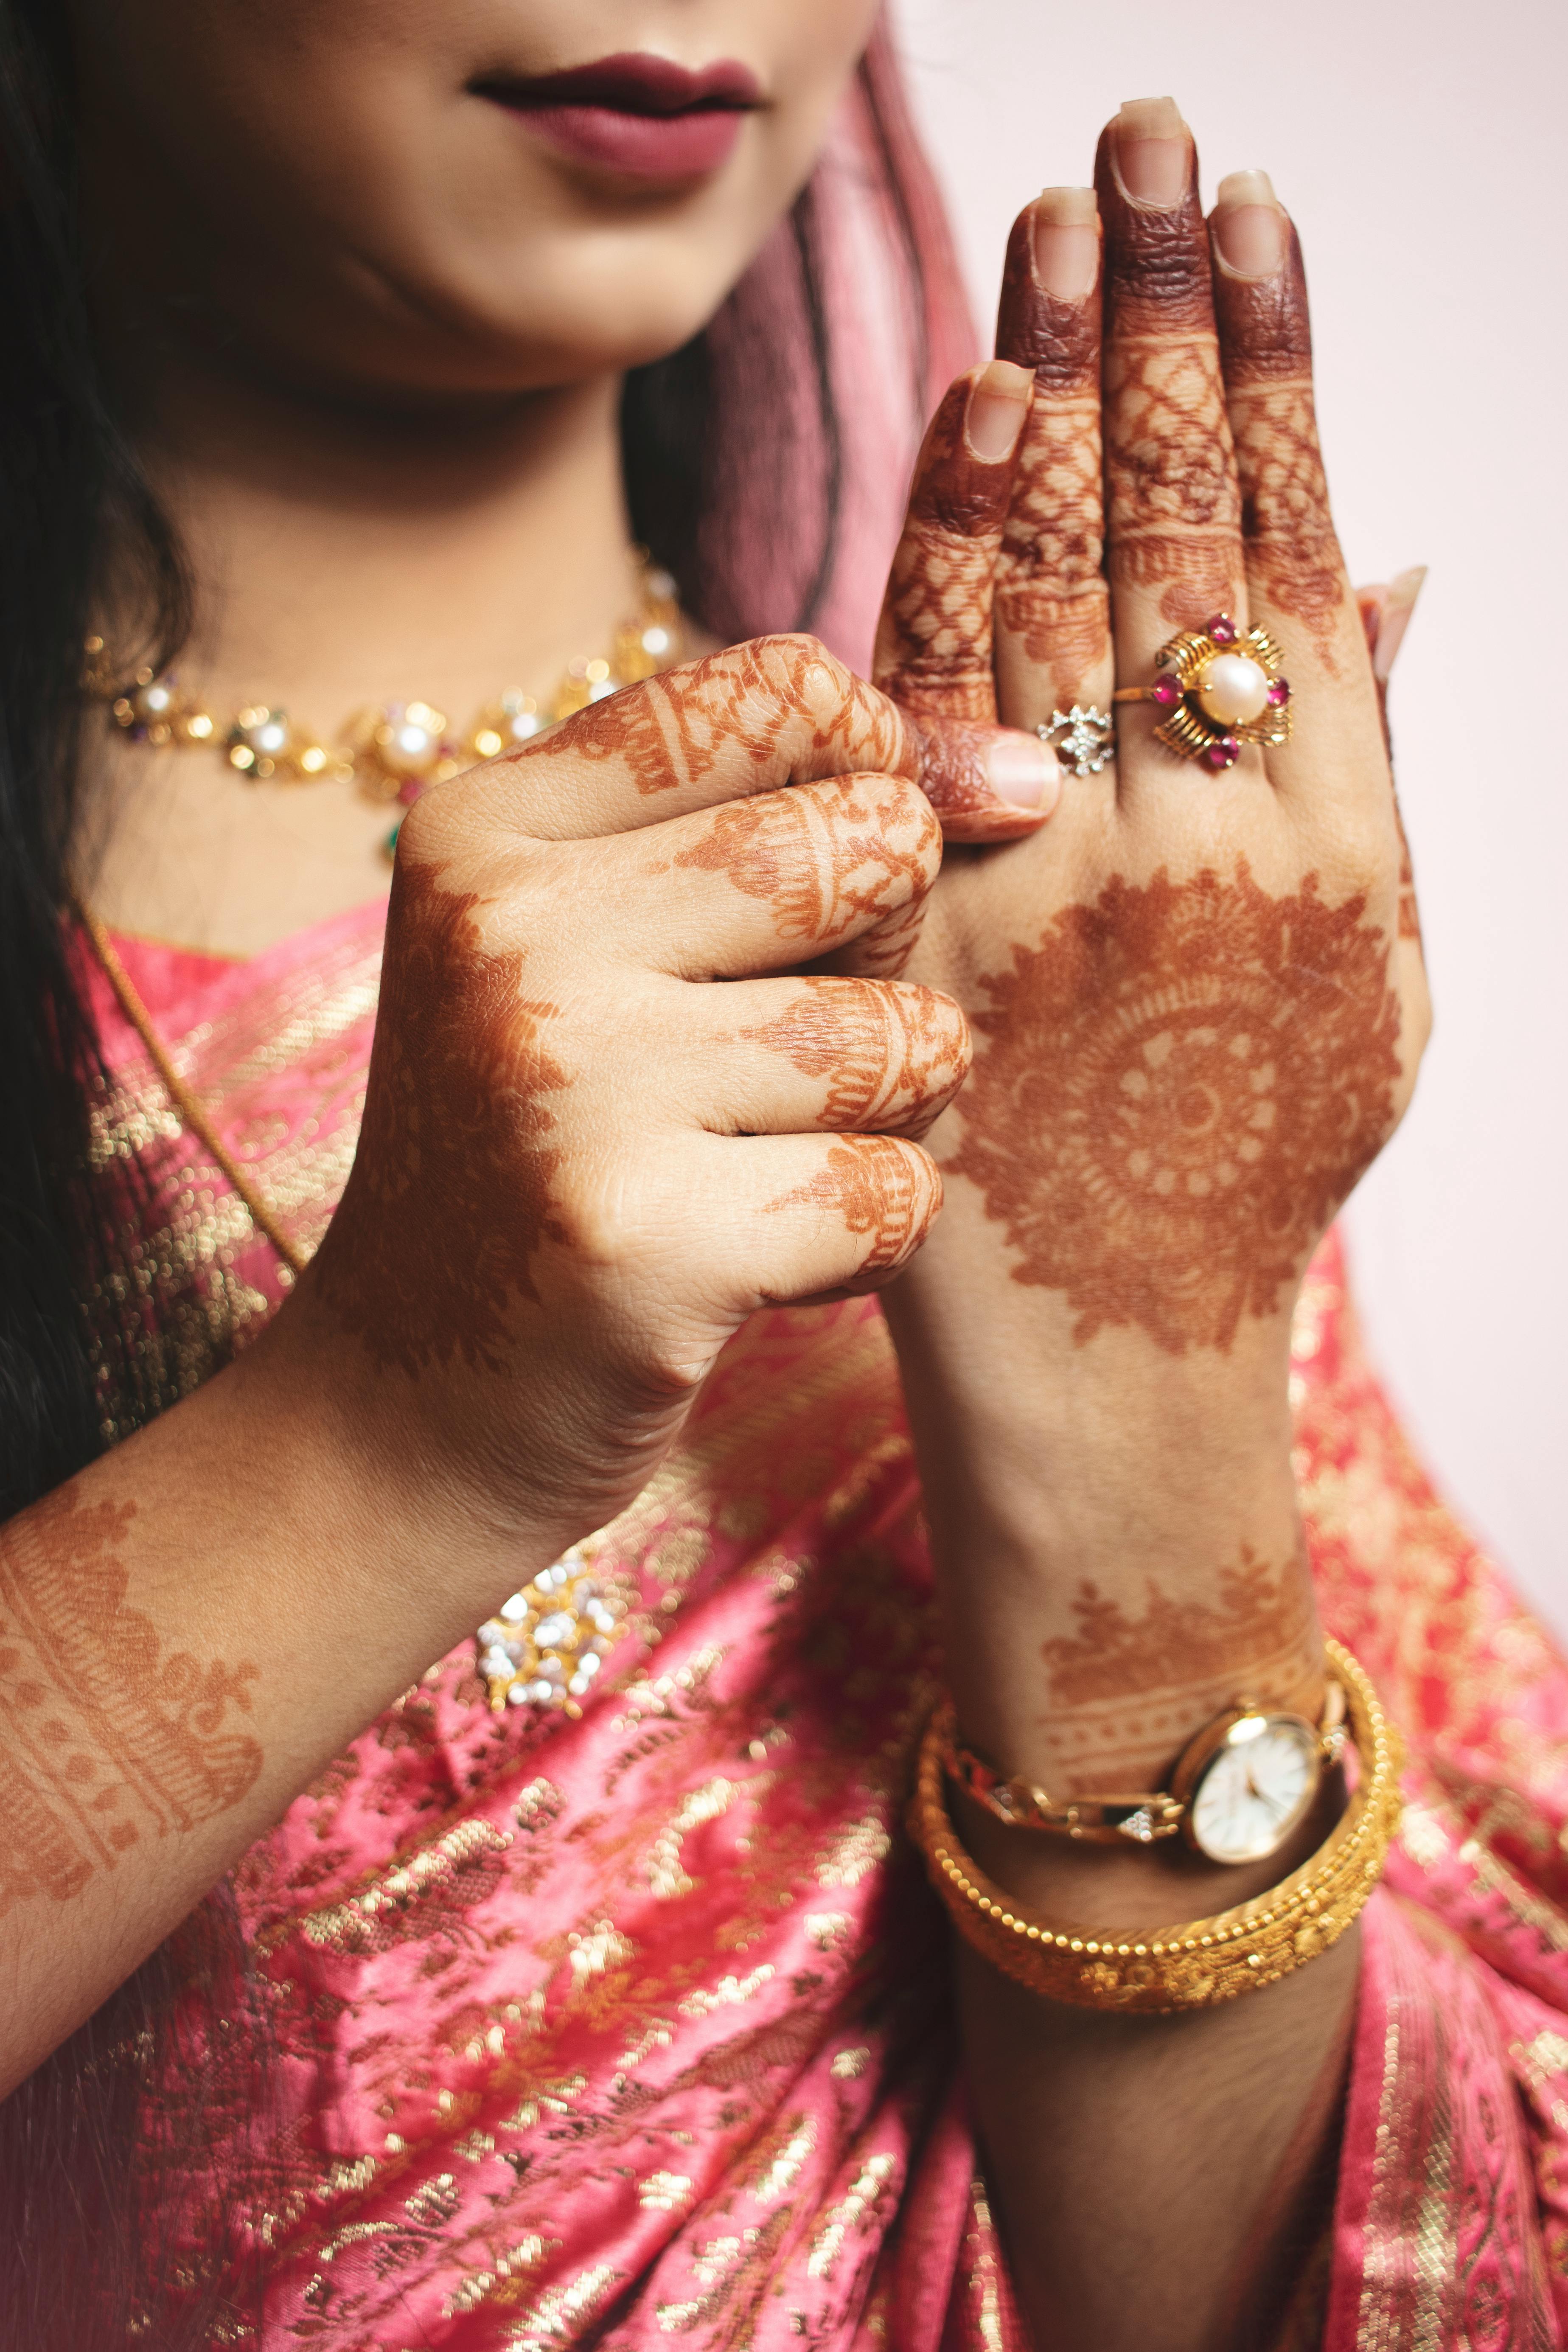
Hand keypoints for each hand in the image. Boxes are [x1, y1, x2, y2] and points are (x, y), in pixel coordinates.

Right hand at [281, 635, 969, 1599]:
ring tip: (761, 1162)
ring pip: (910, 1033)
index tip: (840, 872)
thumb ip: (777, 821)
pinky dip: (867, 1238)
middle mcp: (511, 933)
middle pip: (875, 844)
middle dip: (884, 957)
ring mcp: (570, 1085)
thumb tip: (1022, 773)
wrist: (405, 1412)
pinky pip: (899, 1189)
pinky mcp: (642, 1242)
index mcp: (484, 830)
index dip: (872, 768)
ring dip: (886, 1113)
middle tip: (777, 1051)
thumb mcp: (594, 950)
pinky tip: (758, 1259)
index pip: (783, 687)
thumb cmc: (541, 1154)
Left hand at [874, 101, 1430, 1797]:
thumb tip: (1398, 566)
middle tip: (1148, 142)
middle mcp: (1223, 843)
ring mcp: (1081, 887)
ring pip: (1080, 593)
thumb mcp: (1360, 975)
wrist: (1117, 1368)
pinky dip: (962, 564)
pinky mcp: (945, 940)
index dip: (1282, 375)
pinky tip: (973, 422)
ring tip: (1061, 222)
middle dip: (1172, 324)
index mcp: (1338, 844)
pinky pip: (948, 724)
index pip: (1306, 555)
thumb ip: (1365, 769)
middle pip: (1197, 535)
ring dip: (1069, 390)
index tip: (1256, 219)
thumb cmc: (1243, 1172)